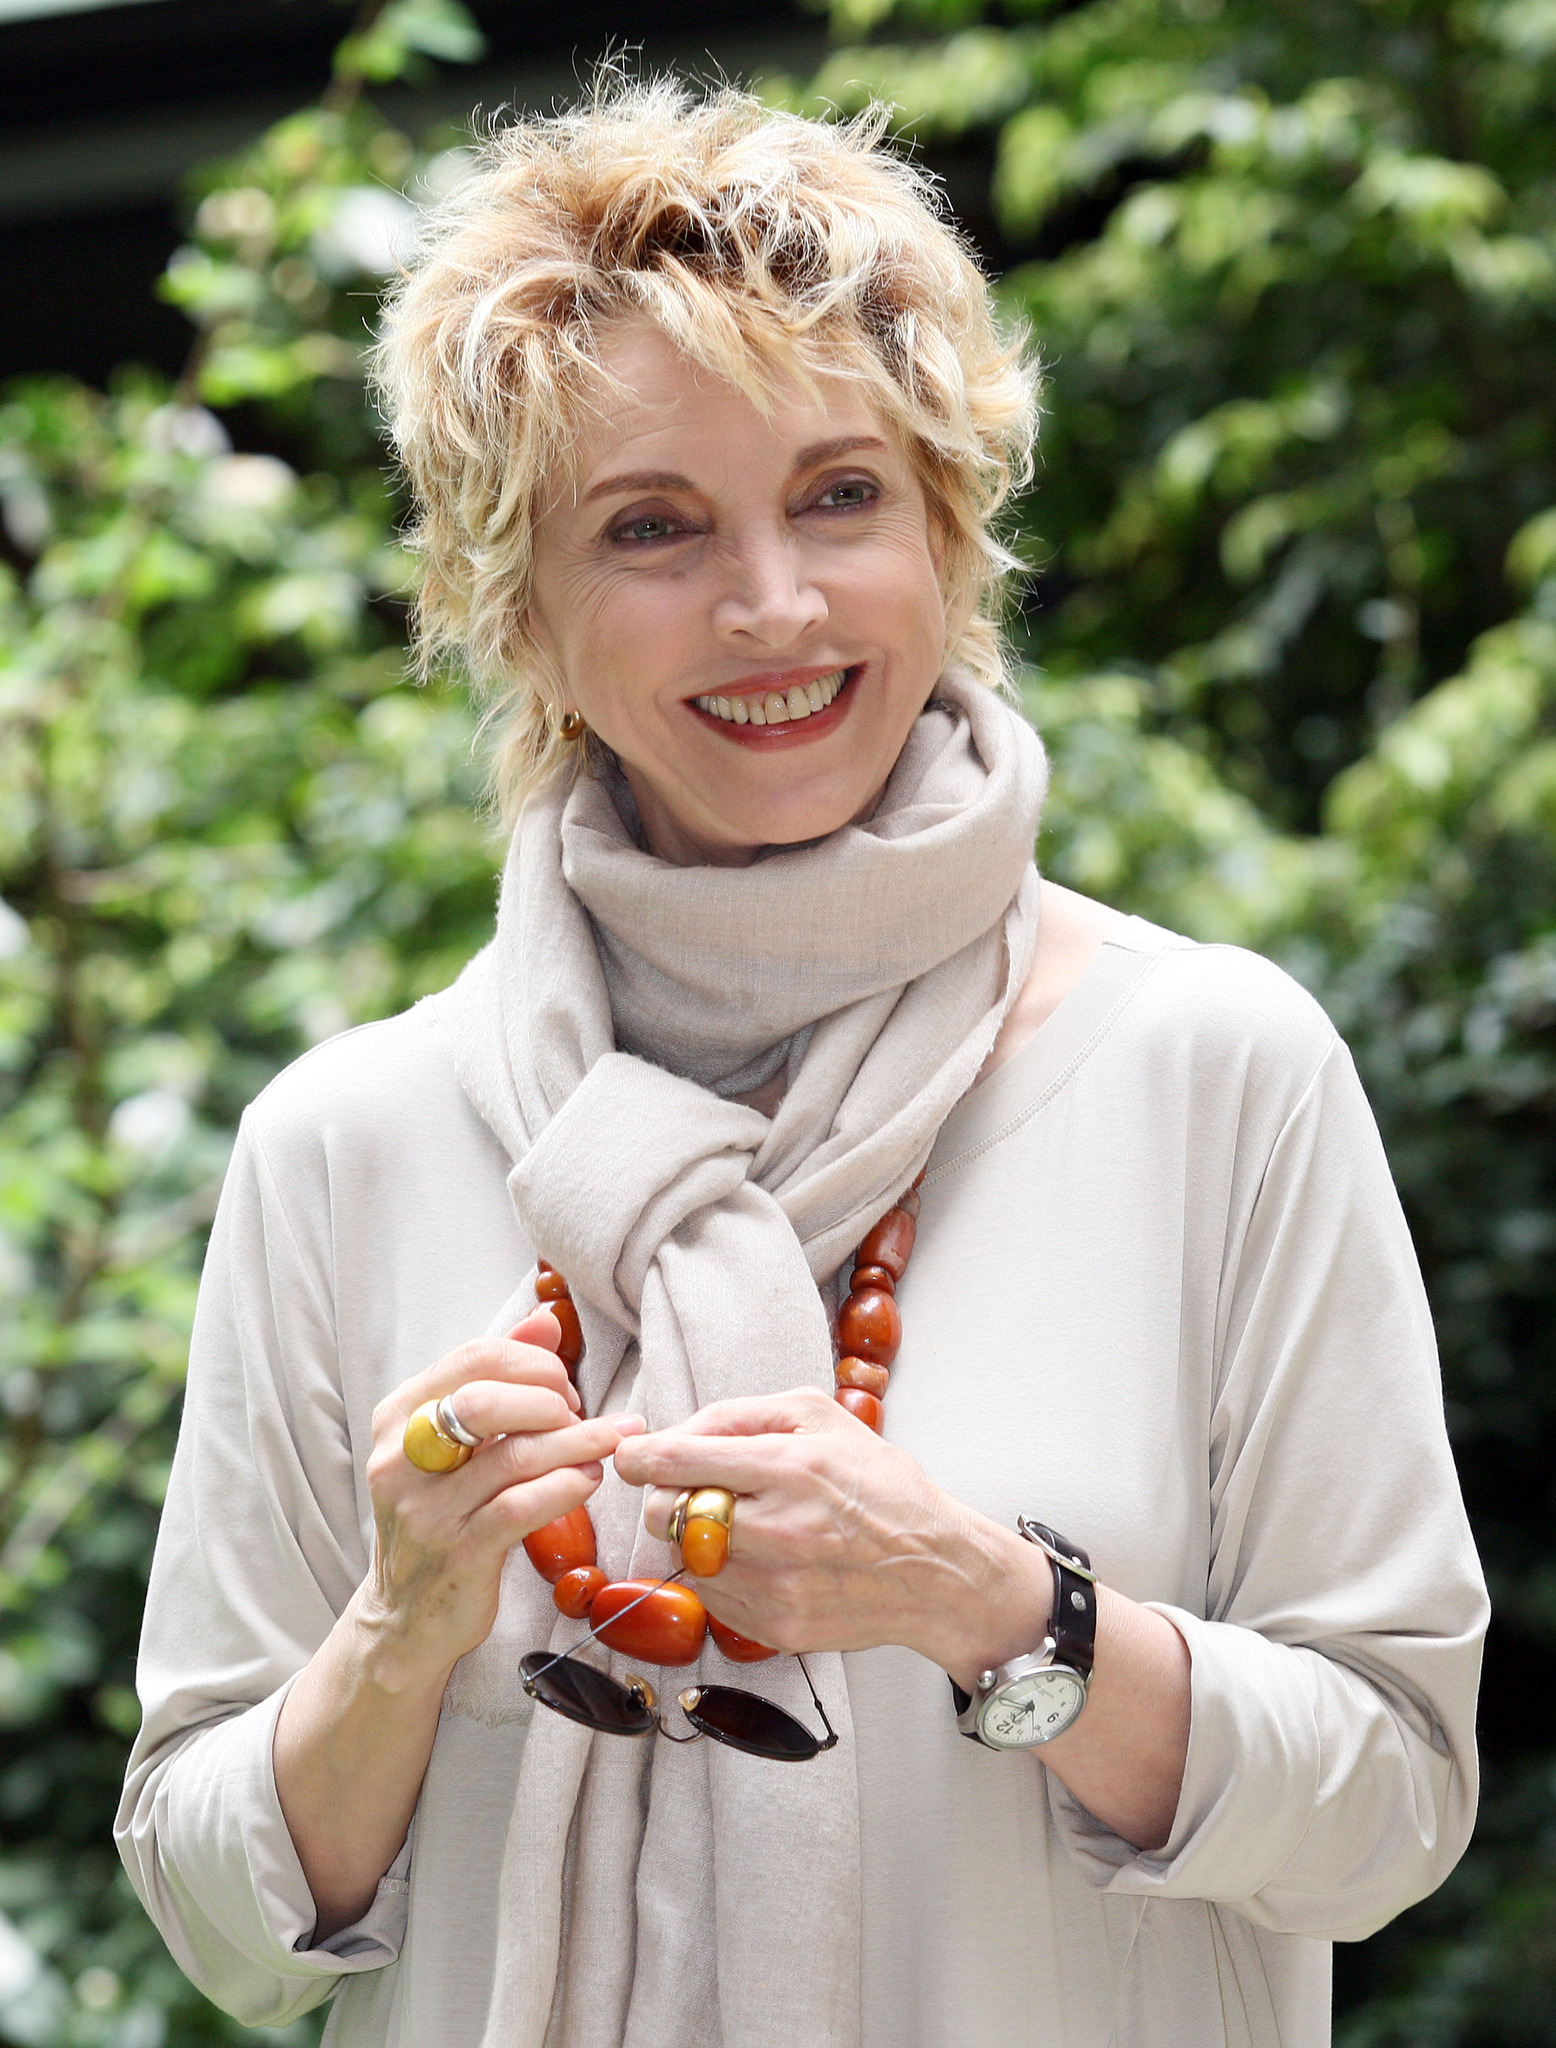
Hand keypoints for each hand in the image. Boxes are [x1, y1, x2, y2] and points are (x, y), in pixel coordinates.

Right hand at [361, 1308, 643, 1679]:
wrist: (408, 1614)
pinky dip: (567, 1485)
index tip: (563, 1382)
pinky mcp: (460, 1553)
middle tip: (579, 1414)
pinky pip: (524, 1507)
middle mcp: (402, 1459)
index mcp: (398, 1417)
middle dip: (550, 1398)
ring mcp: (427, 1510)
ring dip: (577, 1441)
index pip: (473, 1357)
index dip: (532, 1361)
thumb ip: (498, 1377)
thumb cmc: (443, 1513)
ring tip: (609, 1440)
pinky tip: (589, 1479)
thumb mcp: (456, 1442)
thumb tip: (547, 1320)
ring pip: (515, 1456)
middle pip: (487, 1399)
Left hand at [612, 1387, 1051, 1681]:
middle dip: (664, 1497)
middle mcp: (779, 1528)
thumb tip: (673, 1432)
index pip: (676, 1461)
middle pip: (664, 1514)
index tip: (631, 1455)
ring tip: (735, 1525)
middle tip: (690, 1491)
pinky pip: (710, 1596)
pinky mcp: (776, 1627)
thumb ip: (740, 1414)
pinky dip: (719, 1574)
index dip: (638, 1456)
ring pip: (682, 1557)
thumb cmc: (881, 1487)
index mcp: (790, 1466)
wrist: (937, 1571)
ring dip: (693, 1538)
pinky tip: (757, 1559)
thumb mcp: (820, 1417)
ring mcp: (776, 1585)